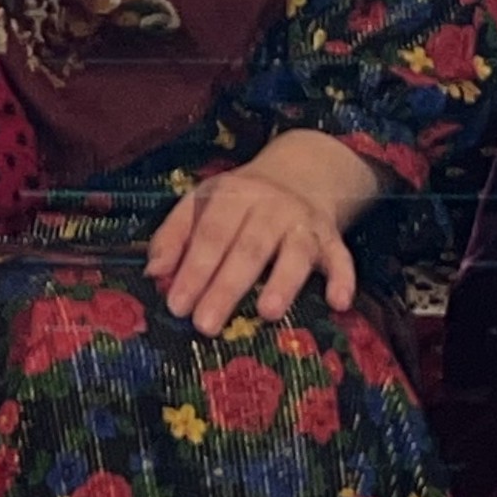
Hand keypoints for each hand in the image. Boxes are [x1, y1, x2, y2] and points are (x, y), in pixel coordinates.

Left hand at [145, 130, 377, 335]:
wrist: (300, 172)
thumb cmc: (240, 202)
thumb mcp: (202, 204)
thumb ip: (174, 235)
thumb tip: (153, 273)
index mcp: (232, 196)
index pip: (211, 234)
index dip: (193, 269)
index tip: (176, 305)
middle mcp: (270, 206)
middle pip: (248, 248)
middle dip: (226, 287)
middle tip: (206, 324)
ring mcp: (303, 222)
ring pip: (294, 252)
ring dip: (283, 281)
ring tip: (268, 312)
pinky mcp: (331, 238)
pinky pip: (340, 258)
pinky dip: (343, 279)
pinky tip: (338, 303)